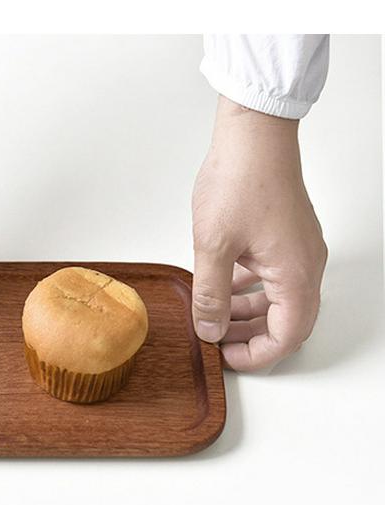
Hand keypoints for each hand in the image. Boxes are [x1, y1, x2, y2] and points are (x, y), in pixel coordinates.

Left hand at [191, 96, 327, 370]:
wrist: (253, 134)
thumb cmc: (239, 180)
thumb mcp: (213, 246)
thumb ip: (211, 294)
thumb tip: (210, 329)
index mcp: (295, 274)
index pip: (286, 336)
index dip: (257, 355)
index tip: (227, 358)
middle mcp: (306, 264)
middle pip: (287, 320)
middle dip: (252, 336)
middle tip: (218, 340)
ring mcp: (300, 249)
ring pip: (280, 298)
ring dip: (250, 312)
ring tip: (215, 315)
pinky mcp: (289, 235)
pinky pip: (276, 275)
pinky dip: (252, 288)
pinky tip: (225, 285)